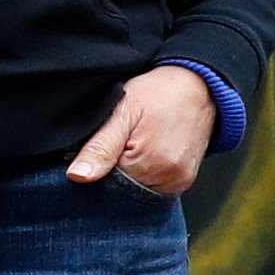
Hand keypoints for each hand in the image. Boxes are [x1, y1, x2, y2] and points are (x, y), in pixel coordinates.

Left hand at [65, 65, 218, 196]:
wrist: (197, 85)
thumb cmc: (158, 93)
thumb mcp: (122, 112)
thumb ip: (100, 147)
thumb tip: (77, 176)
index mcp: (152, 164)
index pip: (106, 184)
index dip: (97, 165)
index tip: (102, 144)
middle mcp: (170, 179)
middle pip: (123, 189)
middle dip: (113, 170)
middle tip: (121, 139)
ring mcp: (179, 181)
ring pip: (137, 188)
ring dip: (128, 171)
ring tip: (134, 142)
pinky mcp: (184, 179)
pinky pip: (153, 185)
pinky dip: (142, 172)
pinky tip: (143, 150)